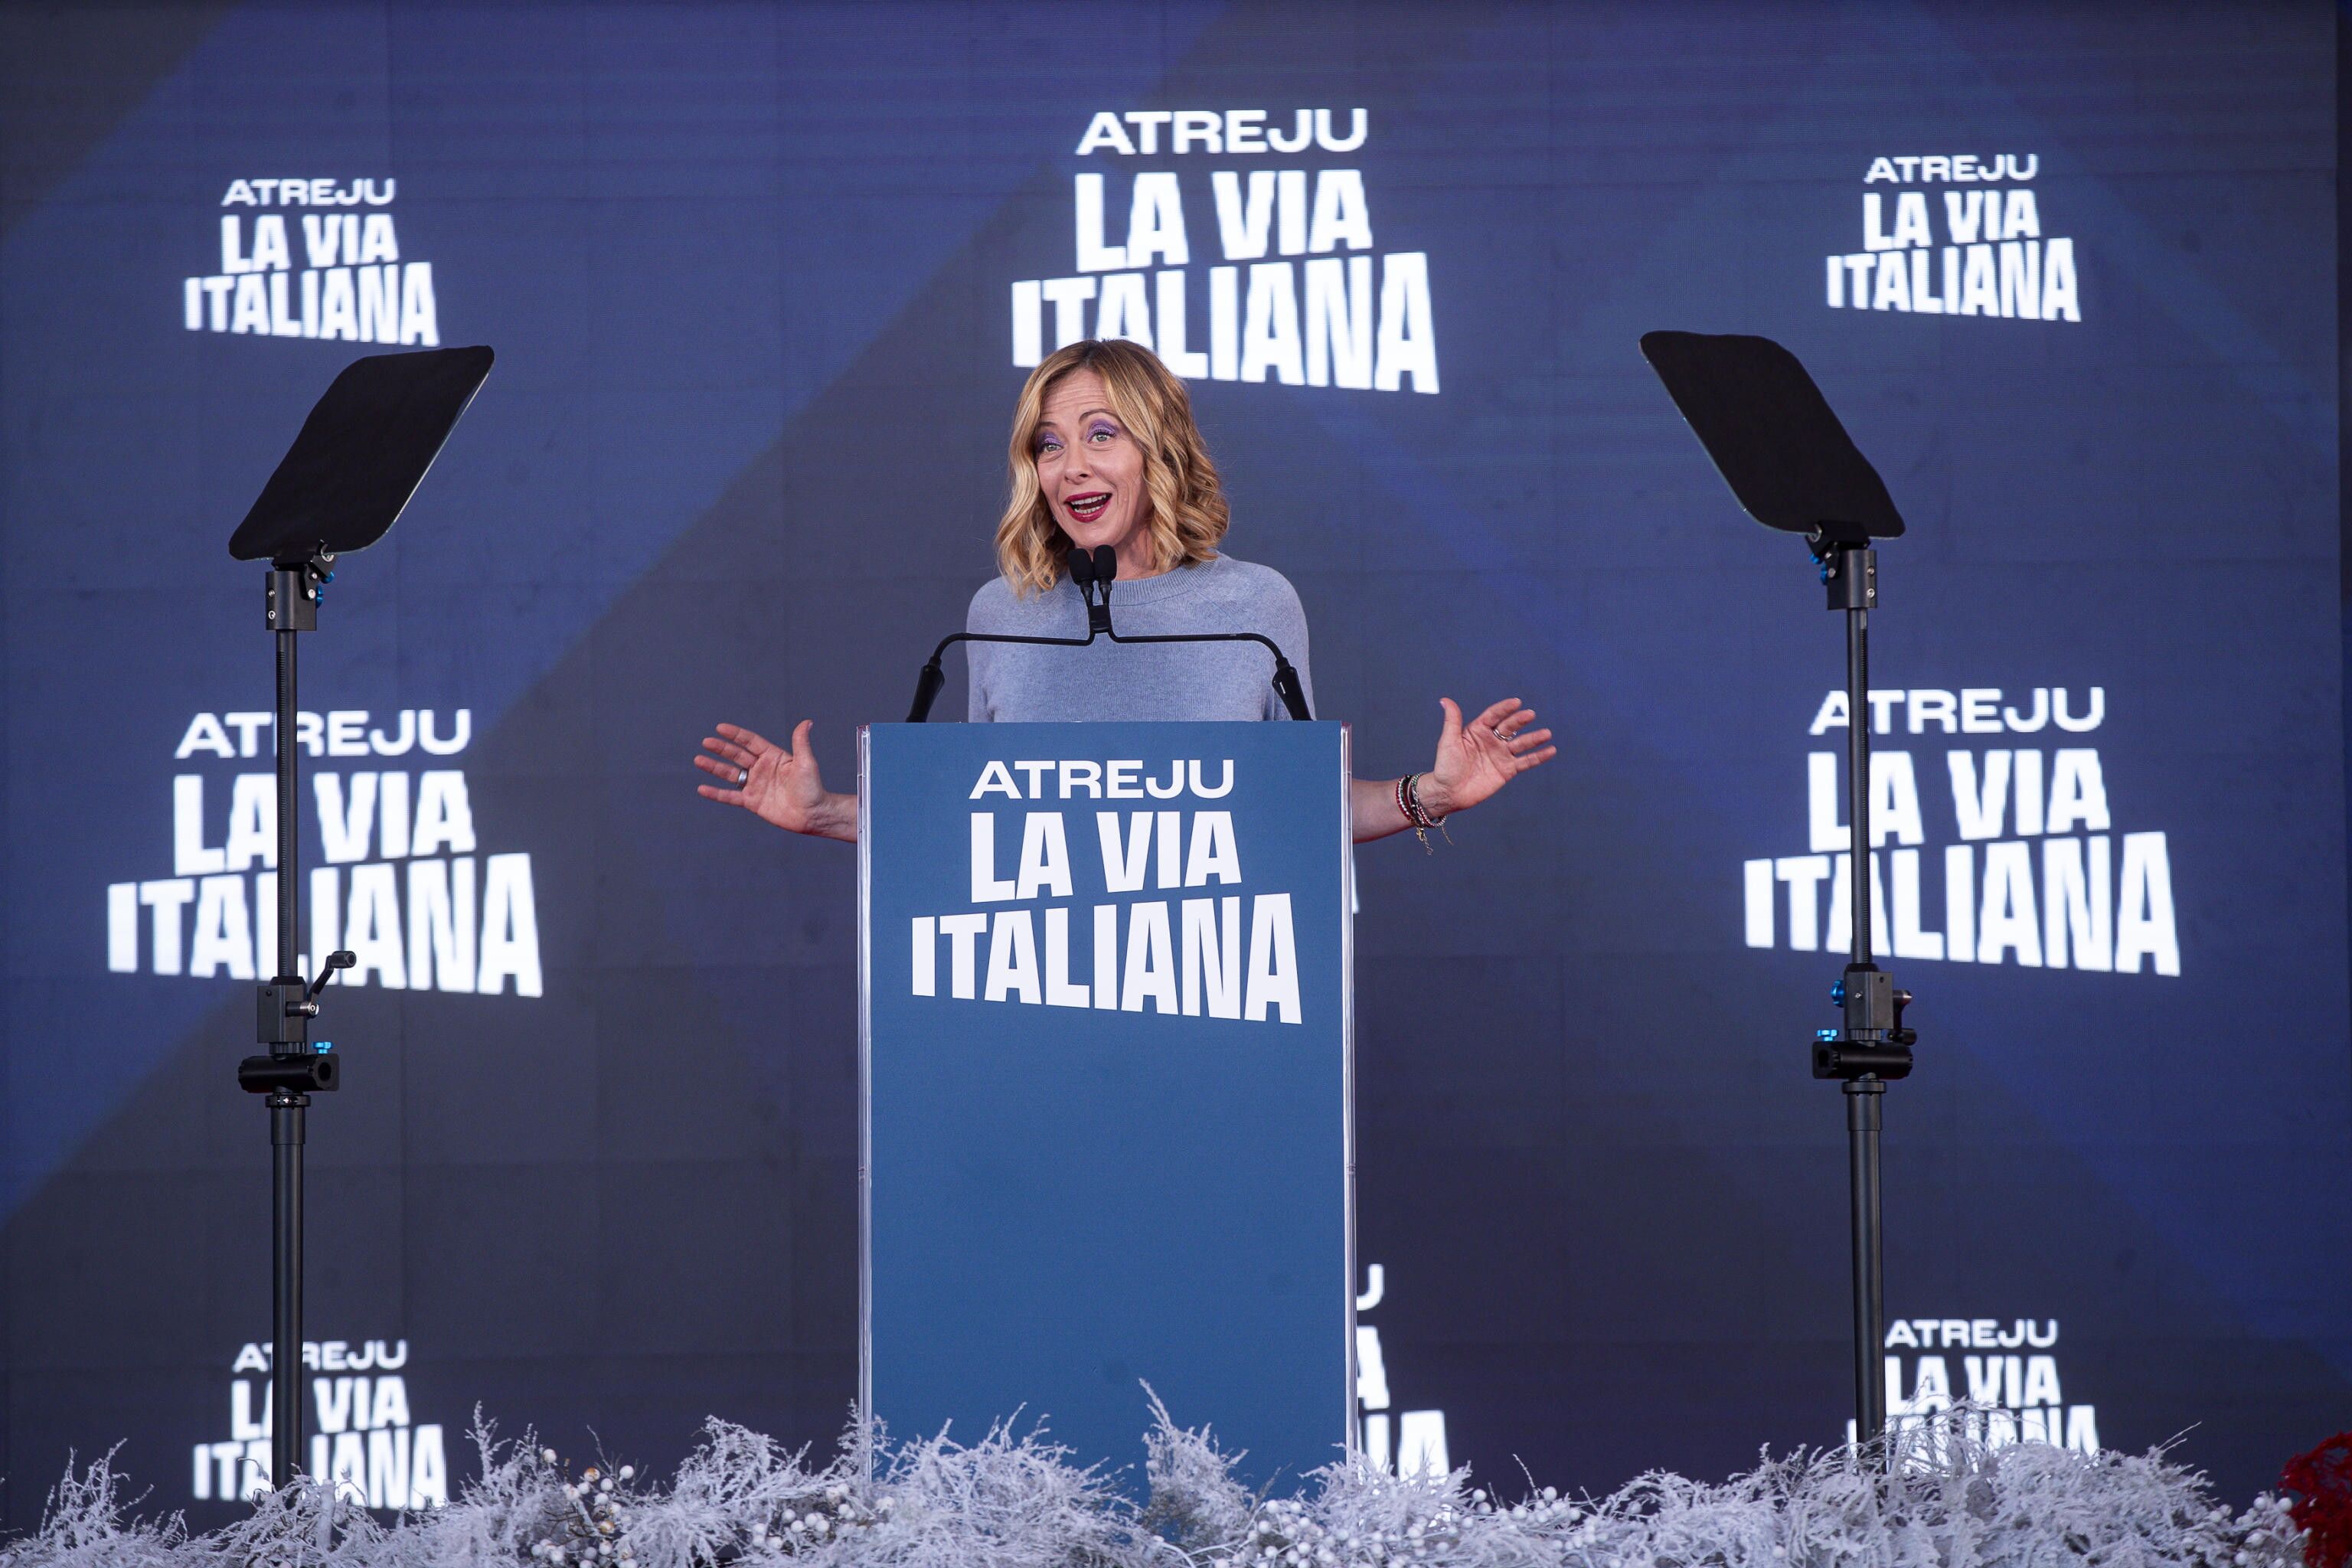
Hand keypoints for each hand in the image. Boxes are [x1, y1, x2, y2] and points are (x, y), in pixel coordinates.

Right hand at [694, 721, 842, 836]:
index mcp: (772, 756)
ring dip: (714, 767)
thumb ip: (801, 743)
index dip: (736, 735)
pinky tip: (702, 788)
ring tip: (698, 760)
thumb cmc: (812, 788)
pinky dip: (716, 793)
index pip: (750, 742)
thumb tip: (806, 722)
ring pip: (730, 774)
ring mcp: (755, 785)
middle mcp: (761, 768)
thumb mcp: (806, 763)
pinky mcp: (752, 801)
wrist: (813, 814)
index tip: (721, 728)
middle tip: (706, 742)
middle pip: (737, 755)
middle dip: (721, 749)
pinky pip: (730, 796)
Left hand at [1417, 697, 1555, 817]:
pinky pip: (1525, 762)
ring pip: (1521, 744)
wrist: (1449, 793)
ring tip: (1546, 733)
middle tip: (1530, 715)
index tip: (1516, 702)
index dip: (1504, 708)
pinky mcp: (1507, 770)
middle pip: (1509, 727)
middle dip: (1520, 721)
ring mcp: (1501, 755)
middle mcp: (1492, 740)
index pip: (1494, 716)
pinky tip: (1550, 751)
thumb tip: (1445, 700)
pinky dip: (1538, 757)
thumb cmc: (1445, 766)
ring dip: (1534, 738)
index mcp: (1478, 730)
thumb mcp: (1448, 741)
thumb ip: (1452, 721)